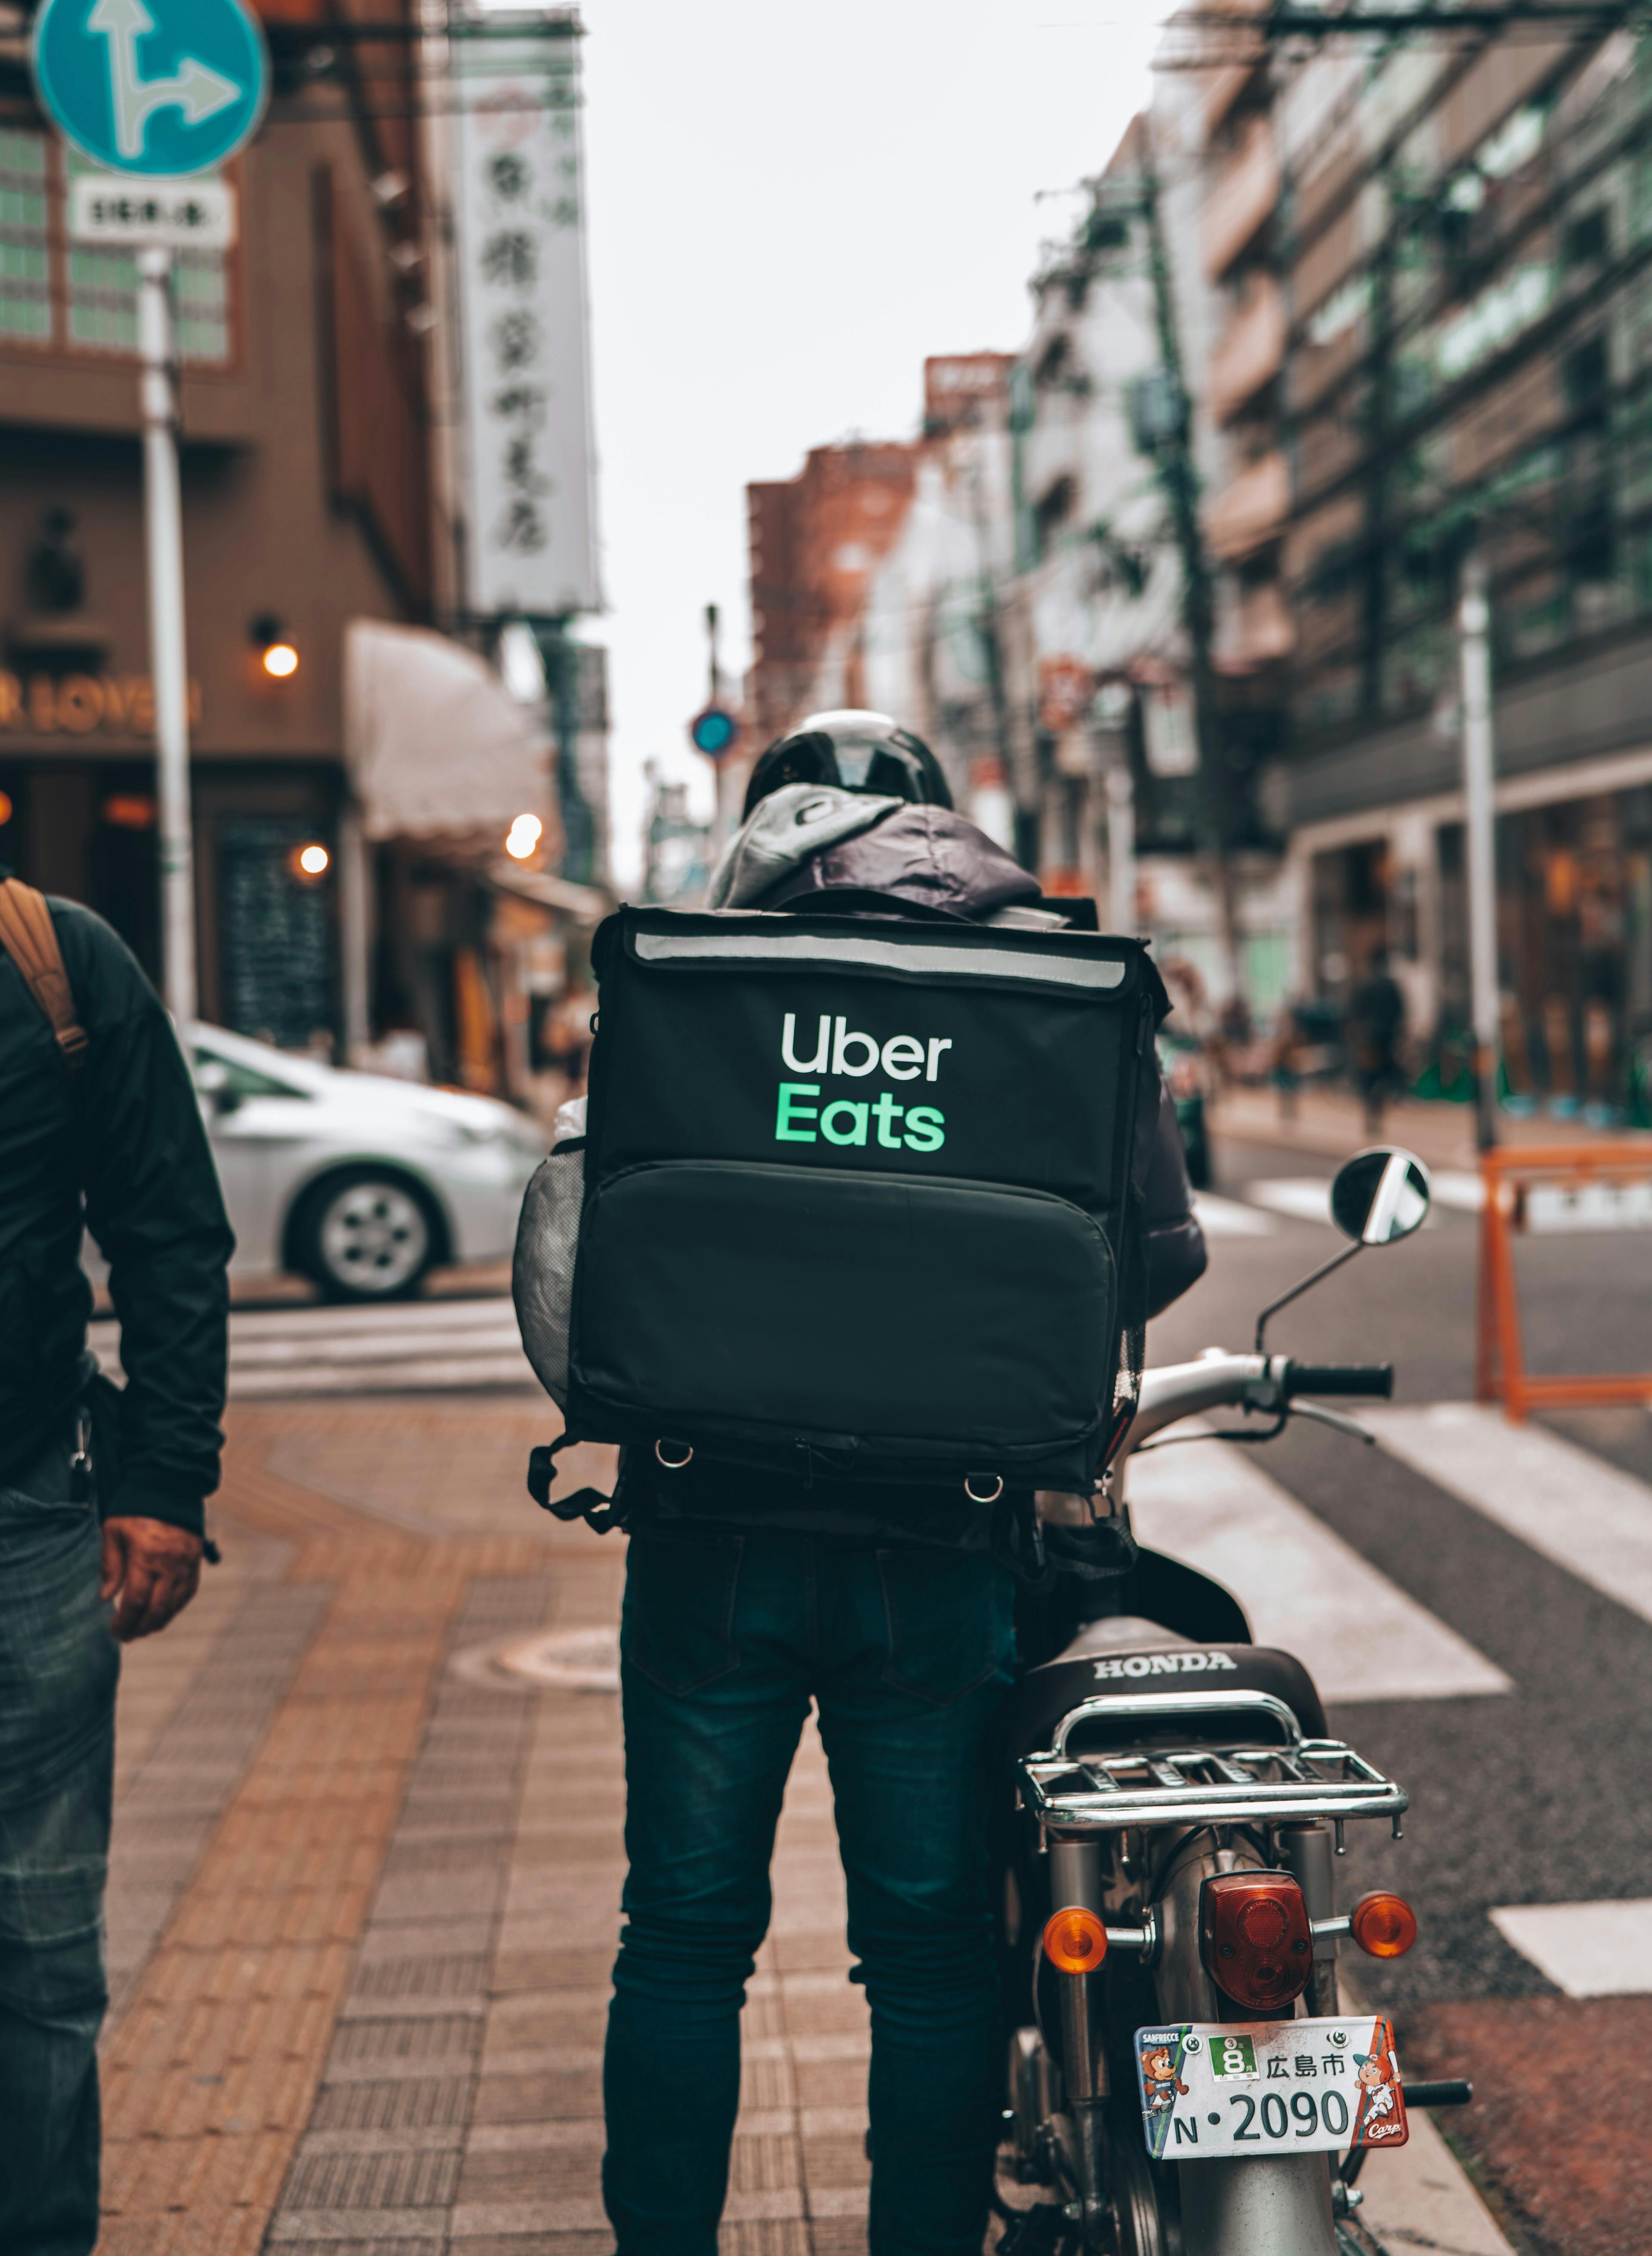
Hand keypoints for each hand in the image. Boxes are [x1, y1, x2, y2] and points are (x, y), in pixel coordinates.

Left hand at [100, 1517, 203, 1640]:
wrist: (169, 1486)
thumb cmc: (136, 1508)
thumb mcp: (114, 1532)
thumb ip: (110, 1565)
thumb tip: (105, 1597)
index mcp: (146, 1557)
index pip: (135, 1601)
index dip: (124, 1621)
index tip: (115, 1631)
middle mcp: (170, 1565)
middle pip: (156, 1609)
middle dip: (140, 1628)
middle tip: (127, 1636)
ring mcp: (186, 1565)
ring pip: (174, 1605)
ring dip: (157, 1622)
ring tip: (142, 1629)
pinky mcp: (195, 1562)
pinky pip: (187, 1593)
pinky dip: (174, 1608)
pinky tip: (163, 1613)